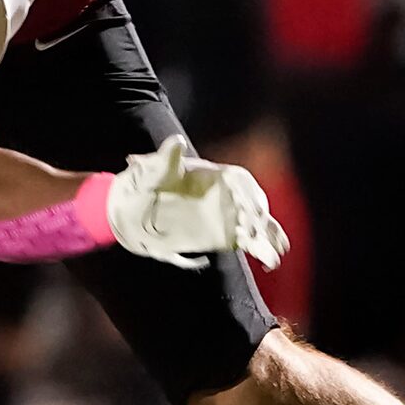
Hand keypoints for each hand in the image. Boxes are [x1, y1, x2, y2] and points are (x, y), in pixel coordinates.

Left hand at [106, 137, 287, 270]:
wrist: (132, 213)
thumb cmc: (144, 185)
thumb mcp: (152, 169)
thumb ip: (165, 157)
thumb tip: (175, 141)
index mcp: (213, 174)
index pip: (240, 179)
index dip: (245, 191)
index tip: (240, 202)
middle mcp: (225, 194)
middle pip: (253, 202)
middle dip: (256, 216)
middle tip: (248, 230)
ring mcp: (228, 216)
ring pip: (260, 224)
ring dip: (268, 236)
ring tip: (272, 254)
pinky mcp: (226, 236)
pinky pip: (252, 243)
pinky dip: (263, 251)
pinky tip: (269, 263)